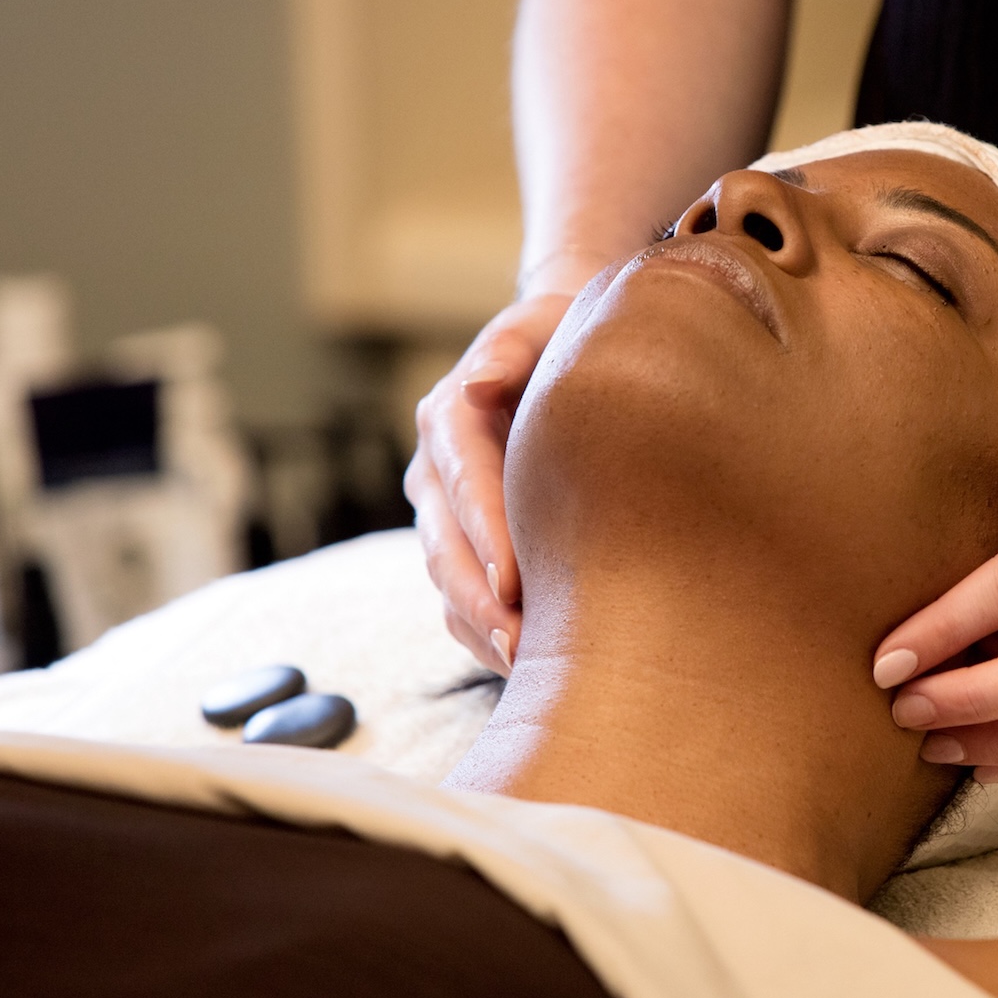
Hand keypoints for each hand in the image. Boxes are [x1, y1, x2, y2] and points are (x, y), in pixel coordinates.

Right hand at [406, 257, 605, 673]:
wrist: (557, 352)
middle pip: (445, 547)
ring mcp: (444, 517)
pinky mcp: (463, 548)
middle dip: (479, 600)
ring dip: (482, 630)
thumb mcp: (539, 328)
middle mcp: (436, 473)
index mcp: (450, 418)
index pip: (464, 481)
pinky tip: (532, 668)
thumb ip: (509, 352)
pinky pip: (463, 604)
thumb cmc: (561, 338)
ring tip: (527, 669)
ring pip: (449, 585)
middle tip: (521, 643)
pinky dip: (489, 637)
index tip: (512, 580)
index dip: (484, 533)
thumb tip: (478, 381)